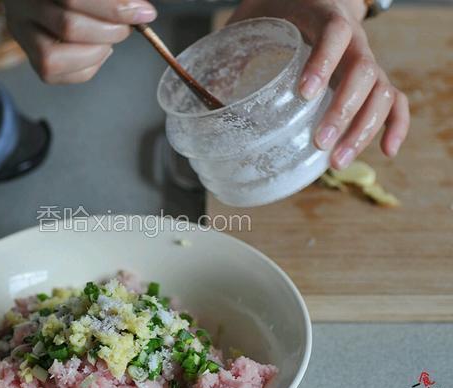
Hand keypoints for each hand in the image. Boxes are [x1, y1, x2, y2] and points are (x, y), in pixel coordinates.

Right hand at [4, 0, 156, 83]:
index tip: (144, 12)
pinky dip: (89, 66)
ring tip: (110, 38)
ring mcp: (22, 35)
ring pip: (56, 58)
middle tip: (127, 27)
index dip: (114, 8)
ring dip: (96, 52)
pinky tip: (97, 50)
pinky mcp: (30, 59)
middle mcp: (23, 8)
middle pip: (69, 27)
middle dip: (110, 31)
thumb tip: (140, 12)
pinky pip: (57, 74)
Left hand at [229, 0, 409, 168]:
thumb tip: (203, 91)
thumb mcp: (253, 19)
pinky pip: (396, 100)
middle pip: (364, 71)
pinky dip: (396, 125)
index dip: (324, 63)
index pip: (335, 34)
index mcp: (323, 18)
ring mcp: (367, 61)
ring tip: (337, 161)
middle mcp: (353, 40)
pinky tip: (386, 152)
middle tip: (319, 142)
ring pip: (382, 92)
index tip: (304, 93)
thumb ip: (233, 47)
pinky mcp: (373, 80)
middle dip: (343, 110)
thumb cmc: (278, 11)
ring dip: (363, 128)